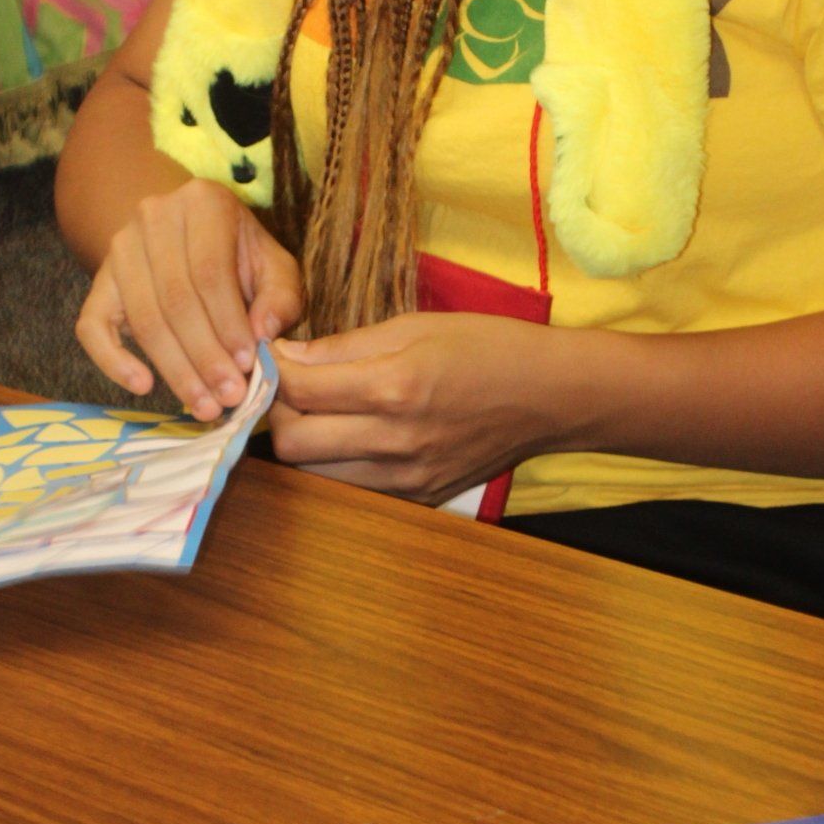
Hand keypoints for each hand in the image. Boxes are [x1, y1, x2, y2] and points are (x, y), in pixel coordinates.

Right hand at [75, 180, 303, 420]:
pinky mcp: (98, 282)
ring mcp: (120, 248)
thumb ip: (280, 296)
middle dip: (204, 356)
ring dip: (175, 369)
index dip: (228, 324)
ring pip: (143, 318)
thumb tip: (263, 333)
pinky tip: (143, 386)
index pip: (211, 271)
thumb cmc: (238, 255)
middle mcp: (154, 216)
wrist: (185, 235)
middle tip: (228, 397)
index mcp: (203, 202)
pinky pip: (92, 326)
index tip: (247, 366)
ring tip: (203, 404)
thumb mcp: (273, 265)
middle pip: (175, 299)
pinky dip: (113, 361)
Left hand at [269, 313, 559, 504]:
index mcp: (394, 387)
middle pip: (292, 445)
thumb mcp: (416, 326)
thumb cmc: (487, 348)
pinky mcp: (418, 498)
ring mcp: (407, 478)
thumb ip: (345, 346)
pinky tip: (354, 436)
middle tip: (292, 389)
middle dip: (280, 414)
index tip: (271, 358)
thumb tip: (287, 357)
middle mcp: (395, 441)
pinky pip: (353, 489)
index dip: (271, 372)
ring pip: (315, 475)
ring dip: (305, 443)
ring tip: (320, 413)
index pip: (298, 391)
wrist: (552, 397)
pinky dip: (338, 465)